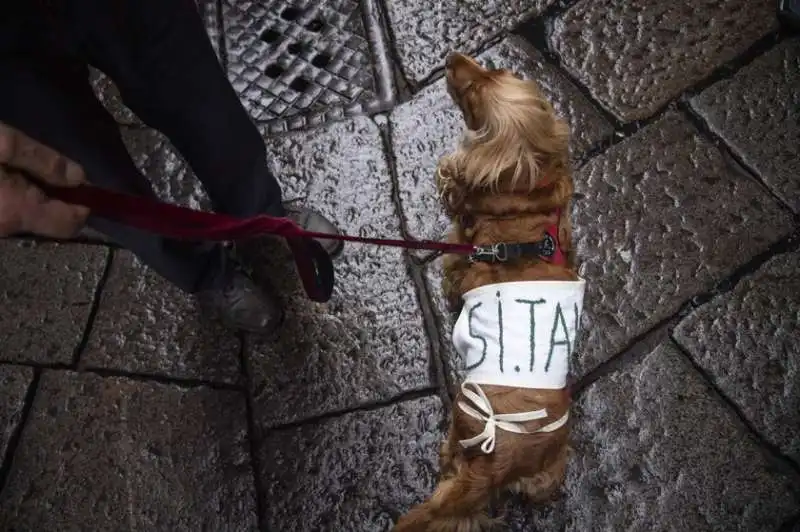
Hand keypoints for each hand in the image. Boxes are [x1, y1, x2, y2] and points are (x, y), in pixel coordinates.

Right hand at [0, 122, 89, 237]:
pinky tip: (9, 175)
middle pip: (50, 221)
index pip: (71, 224)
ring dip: (36, 195)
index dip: (84, 204)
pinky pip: (10, 212)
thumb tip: (79, 179)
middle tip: (51, 168)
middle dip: (59, 197)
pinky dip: (17, 197)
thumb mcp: (2, 142)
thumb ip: (43, 162)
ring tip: (27, 169)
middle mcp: (6, 229)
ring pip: (29, 216)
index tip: (85, 183)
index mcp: (16, 211)